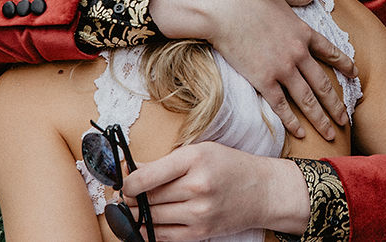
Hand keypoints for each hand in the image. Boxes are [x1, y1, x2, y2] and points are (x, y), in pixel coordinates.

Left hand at [121, 142, 308, 239]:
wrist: (262, 191)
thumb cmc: (230, 166)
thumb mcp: (200, 151)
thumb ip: (165, 162)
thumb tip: (132, 170)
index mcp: (195, 160)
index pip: (147, 176)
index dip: (127, 183)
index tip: (123, 184)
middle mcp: (197, 187)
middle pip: (147, 198)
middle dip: (130, 198)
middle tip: (123, 195)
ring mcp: (199, 213)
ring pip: (152, 218)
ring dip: (137, 214)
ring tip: (134, 207)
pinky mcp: (200, 234)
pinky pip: (163, 236)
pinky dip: (149, 231)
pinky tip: (145, 223)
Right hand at [149, 0, 356, 139]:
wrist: (225, 9)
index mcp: (304, 32)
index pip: (331, 52)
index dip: (345, 65)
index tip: (355, 76)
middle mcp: (298, 53)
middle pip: (323, 84)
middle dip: (336, 105)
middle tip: (345, 120)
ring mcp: (282, 69)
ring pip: (307, 100)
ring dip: (321, 119)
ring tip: (331, 134)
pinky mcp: (263, 80)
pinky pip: (281, 106)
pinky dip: (292, 122)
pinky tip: (301, 133)